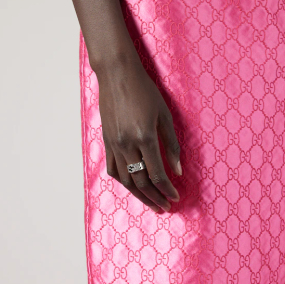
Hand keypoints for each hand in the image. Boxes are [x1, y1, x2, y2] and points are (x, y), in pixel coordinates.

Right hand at [96, 56, 181, 212]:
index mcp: (144, 137)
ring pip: (125, 180)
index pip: (157, 174)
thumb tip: (178, 170)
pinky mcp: (107, 142)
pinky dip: (123, 181)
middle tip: (165, 208)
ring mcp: (114, 145)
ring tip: (151, 203)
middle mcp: (127, 145)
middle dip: (154, 198)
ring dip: (139, 195)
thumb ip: (171, 145)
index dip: (167, 189)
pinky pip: (113, 169)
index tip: (175, 198)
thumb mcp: (164, 115)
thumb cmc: (145, 92)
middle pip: (141, 182)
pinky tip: (132, 186)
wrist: (117, 76)